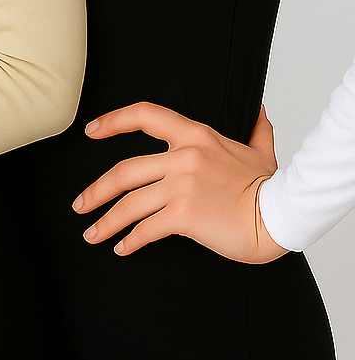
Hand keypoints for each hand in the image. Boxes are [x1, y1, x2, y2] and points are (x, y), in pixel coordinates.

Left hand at [72, 102, 288, 263]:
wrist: (280, 216)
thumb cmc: (270, 186)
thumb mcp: (261, 150)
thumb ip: (256, 128)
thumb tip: (259, 111)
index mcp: (195, 135)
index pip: (145, 115)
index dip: (113, 121)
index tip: (91, 131)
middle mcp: (183, 157)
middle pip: (123, 171)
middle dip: (96, 190)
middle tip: (80, 204)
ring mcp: (181, 186)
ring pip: (128, 203)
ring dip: (105, 221)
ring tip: (91, 234)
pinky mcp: (183, 215)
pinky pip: (146, 228)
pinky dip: (130, 240)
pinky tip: (122, 248)